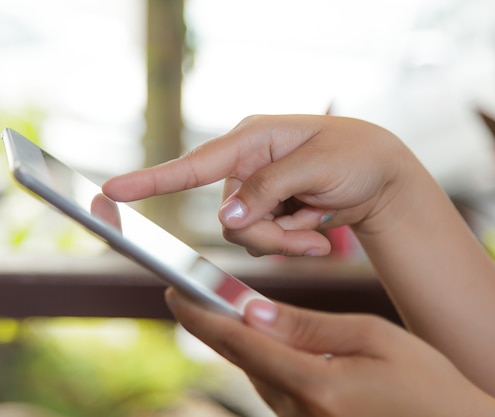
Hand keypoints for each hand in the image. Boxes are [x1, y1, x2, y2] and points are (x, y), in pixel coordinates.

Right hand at [103, 115, 413, 256]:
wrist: (383, 176)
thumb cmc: (355, 156)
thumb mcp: (315, 168)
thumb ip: (267, 190)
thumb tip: (225, 219)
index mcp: (252, 139)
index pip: (194, 164)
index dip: (152, 180)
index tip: (111, 191)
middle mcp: (247, 165)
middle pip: (229, 217)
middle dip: (268, 233)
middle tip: (306, 232)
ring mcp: (257, 191)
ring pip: (246, 236)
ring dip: (284, 242)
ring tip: (318, 232)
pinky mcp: (269, 212)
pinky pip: (265, 243)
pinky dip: (292, 246)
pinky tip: (319, 237)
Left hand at [165, 289, 494, 416]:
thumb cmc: (426, 382)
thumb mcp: (372, 338)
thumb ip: (308, 327)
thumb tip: (254, 312)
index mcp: (316, 384)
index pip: (241, 343)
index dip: (202, 316)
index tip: (175, 291)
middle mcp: (302, 412)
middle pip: (243, 360)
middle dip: (214, 326)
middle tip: (194, 294)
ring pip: (257, 376)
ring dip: (239, 343)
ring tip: (224, 311)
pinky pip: (277, 391)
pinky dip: (264, 362)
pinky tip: (267, 342)